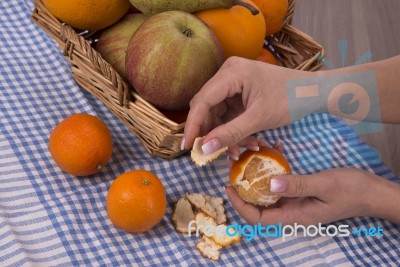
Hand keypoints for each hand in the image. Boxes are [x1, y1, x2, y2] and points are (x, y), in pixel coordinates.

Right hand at [182, 56, 313, 153]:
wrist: (314, 92)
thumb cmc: (290, 100)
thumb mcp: (259, 119)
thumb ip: (230, 133)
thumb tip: (204, 149)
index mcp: (232, 73)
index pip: (202, 101)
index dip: (193, 125)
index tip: (187, 147)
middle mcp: (228, 73)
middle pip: (206, 106)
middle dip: (210, 131)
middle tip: (212, 153)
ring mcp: (233, 82)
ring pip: (217, 112)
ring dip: (224, 133)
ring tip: (239, 150)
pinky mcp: (239, 91)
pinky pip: (228, 113)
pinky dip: (233, 129)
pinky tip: (246, 142)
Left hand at [225, 168, 399, 224]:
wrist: (372, 191)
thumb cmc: (352, 190)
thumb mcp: (325, 185)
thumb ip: (297, 185)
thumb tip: (269, 184)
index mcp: (295, 216)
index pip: (258, 218)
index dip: (240, 205)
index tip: (229, 187)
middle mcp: (292, 210)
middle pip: (258, 204)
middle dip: (244, 186)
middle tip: (234, 165)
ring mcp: (296, 200)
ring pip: (267, 190)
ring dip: (257, 172)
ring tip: (251, 151)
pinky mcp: (301, 190)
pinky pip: (281, 180)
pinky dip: (275, 166)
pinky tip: (275, 147)